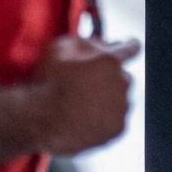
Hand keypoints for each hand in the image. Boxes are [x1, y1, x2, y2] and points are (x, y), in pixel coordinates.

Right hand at [30, 35, 139, 154]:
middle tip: (88, 83)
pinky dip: (105, 119)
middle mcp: (123, 83)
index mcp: (111, 61)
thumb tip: (102, 44)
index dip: (128, 46)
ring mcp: (121, 107)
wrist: (38, 119)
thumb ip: (89, 42)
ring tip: (82, 104)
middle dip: (110, 77)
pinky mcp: (117, 129)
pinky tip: (85, 118)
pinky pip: (116, 120)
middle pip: (123, 76)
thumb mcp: (62, 47)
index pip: (132, 48)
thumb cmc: (47, 82)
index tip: (127, 47)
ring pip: (121, 99)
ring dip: (108, 98)